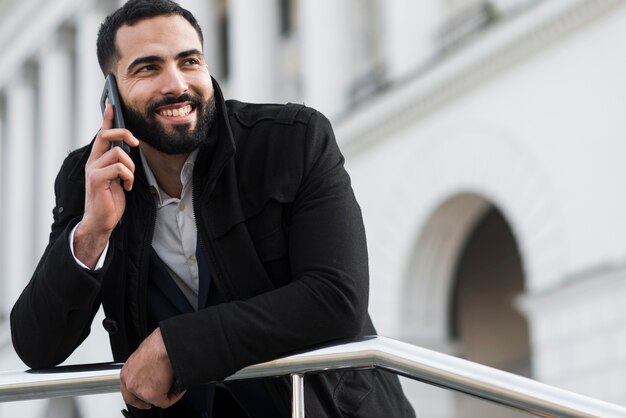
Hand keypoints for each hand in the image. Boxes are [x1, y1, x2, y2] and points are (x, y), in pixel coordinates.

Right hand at [73, 104, 138, 267]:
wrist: (101, 221)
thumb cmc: (110, 201)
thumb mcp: (117, 178)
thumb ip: (119, 163)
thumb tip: (128, 150)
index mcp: (97, 160)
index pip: (101, 134)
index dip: (107, 119)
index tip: (112, 105)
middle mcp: (93, 162)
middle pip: (106, 135)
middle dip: (124, 134)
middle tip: (135, 144)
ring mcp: (93, 170)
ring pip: (118, 153)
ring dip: (130, 167)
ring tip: (128, 180)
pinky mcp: (97, 179)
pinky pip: (119, 167)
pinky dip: (129, 177)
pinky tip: (127, 187)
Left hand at [120, 328, 185, 409]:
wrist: (165, 345)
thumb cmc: (157, 345)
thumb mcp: (145, 355)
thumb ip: (144, 367)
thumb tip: (152, 369)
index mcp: (126, 372)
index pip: (128, 390)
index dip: (138, 395)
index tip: (145, 397)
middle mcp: (130, 383)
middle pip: (141, 398)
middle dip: (153, 397)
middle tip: (163, 394)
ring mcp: (140, 390)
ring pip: (154, 399)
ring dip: (165, 394)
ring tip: (175, 386)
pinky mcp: (152, 395)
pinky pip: (166, 401)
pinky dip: (175, 396)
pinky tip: (179, 388)